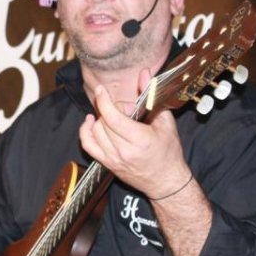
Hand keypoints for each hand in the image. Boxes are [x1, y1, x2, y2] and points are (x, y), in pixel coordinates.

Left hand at [78, 69, 190, 197]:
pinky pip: (88, 145)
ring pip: (95, 132)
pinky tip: (91, 123)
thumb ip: (151, 96)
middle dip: (110, 110)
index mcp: (140, 139)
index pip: (112, 117)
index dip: (104, 100)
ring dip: (100, 119)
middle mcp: (124, 151)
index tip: (102, 89)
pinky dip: (86, 132)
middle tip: (123, 109)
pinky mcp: (107, 164)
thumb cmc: (169, 152)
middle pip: (103, 122)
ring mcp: (113, 159)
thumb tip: (143, 73)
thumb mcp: (165, 122)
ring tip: (112, 116)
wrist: (166, 182)